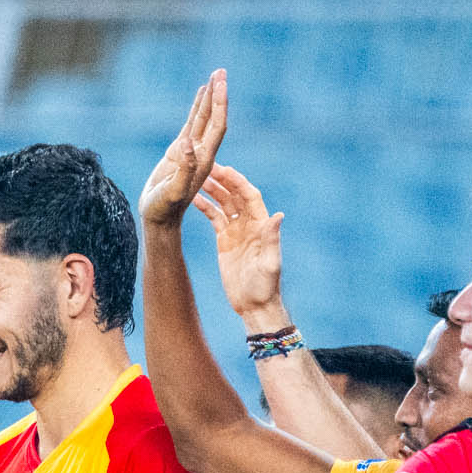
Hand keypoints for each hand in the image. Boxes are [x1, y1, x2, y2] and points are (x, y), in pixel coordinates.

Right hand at [137, 70, 228, 227]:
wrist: (158, 219)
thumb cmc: (164, 208)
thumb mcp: (174, 191)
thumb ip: (184, 169)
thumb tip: (187, 143)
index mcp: (204, 159)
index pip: (217, 125)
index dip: (219, 103)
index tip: (220, 83)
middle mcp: (202, 153)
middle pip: (214, 118)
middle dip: (218, 94)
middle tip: (221, 71)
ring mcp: (192, 151)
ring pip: (203, 119)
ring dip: (209, 98)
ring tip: (215, 76)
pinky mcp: (180, 152)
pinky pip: (191, 125)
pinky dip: (197, 109)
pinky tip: (200, 95)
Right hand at [198, 165, 286, 329]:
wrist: (254, 305)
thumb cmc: (265, 286)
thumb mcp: (269, 263)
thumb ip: (271, 239)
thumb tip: (278, 215)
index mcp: (261, 225)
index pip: (250, 195)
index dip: (237, 181)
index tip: (224, 169)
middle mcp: (249, 224)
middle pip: (235, 195)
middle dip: (222, 180)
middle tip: (205, 167)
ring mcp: (236, 231)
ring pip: (223, 204)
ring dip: (212, 190)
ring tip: (195, 179)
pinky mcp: (224, 241)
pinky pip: (214, 219)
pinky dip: (205, 207)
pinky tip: (193, 199)